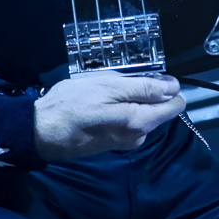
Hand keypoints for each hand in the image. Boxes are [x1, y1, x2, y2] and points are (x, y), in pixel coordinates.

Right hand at [33, 71, 184, 159]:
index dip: (166, 86)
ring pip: (141, 112)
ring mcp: (126, 141)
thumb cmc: (73, 104)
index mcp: (141, 122)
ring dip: (128, 99)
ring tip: (102, 92)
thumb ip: (144, 88)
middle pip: (158, 108)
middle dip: (143, 91)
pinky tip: (97, 103)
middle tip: (114, 82)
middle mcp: (139, 136)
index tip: (144, 76)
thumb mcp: (108, 87)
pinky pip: (127, 120)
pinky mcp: (113, 142)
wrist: (43, 131)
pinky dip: (118, 108)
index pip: (176, 105)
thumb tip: (174, 86)